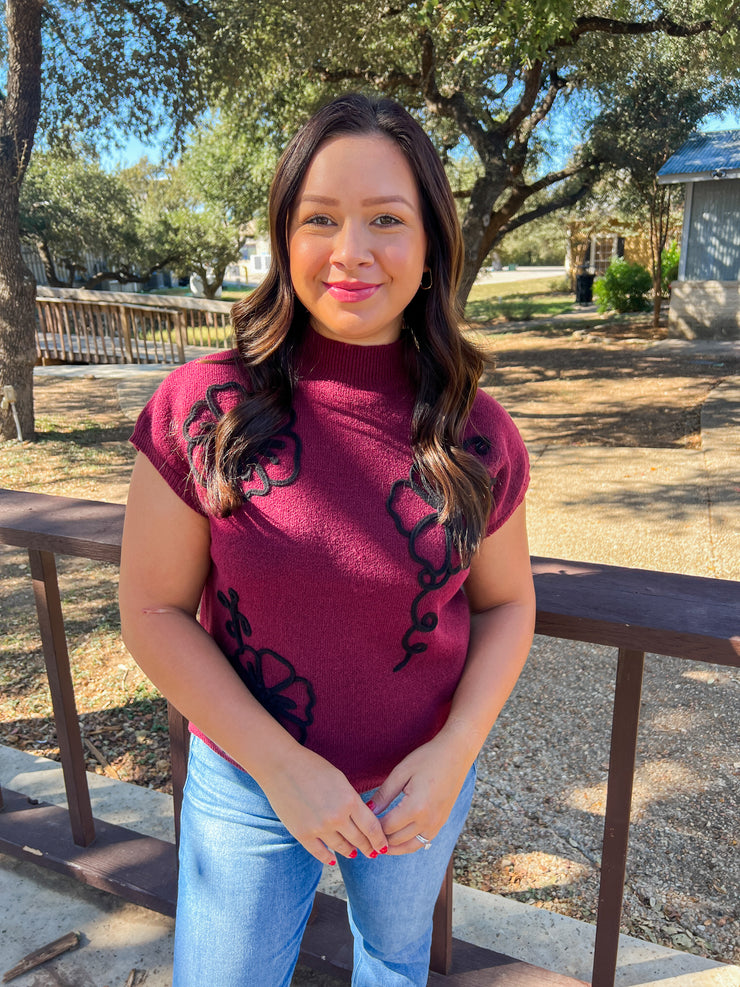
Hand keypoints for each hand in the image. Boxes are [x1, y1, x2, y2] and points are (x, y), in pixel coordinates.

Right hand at [259, 747, 388, 864]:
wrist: (280, 765)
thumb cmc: (312, 767)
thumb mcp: (340, 780)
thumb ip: (352, 800)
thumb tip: (361, 819)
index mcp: (350, 800)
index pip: (372, 827)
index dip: (379, 839)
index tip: (383, 845)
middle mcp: (337, 817)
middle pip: (359, 840)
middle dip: (368, 847)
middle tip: (372, 853)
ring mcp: (319, 828)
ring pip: (341, 848)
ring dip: (350, 852)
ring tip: (354, 853)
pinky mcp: (302, 834)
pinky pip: (319, 853)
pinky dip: (328, 858)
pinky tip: (333, 859)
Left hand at [369, 735, 471, 854]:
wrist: (456, 753)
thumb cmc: (428, 758)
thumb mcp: (401, 772)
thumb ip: (384, 794)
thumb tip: (369, 810)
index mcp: (415, 808)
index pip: (386, 827)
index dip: (371, 827)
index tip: (359, 824)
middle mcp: (428, 821)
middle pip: (396, 840)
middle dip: (379, 839)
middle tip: (364, 836)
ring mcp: (437, 824)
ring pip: (410, 846)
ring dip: (394, 847)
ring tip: (378, 842)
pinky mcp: (442, 822)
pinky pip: (423, 842)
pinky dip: (408, 843)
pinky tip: (397, 838)